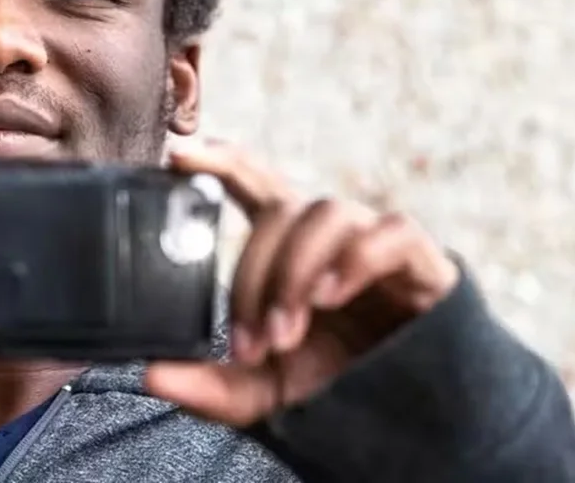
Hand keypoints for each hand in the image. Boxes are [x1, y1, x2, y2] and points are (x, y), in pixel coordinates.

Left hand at [144, 140, 459, 425]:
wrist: (414, 417)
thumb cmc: (334, 382)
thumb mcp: (263, 390)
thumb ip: (209, 386)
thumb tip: (151, 376)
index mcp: (287, 245)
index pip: (252, 181)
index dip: (218, 159)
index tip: (177, 155)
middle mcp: (329, 231)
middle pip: (281, 209)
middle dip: (256, 274)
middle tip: (251, 343)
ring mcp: (376, 240)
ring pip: (327, 216)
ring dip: (296, 272)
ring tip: (287, 333)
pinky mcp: (423, 261)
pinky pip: (391, 234)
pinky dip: (356, 259)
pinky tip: (331, 296)